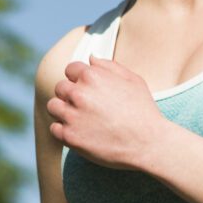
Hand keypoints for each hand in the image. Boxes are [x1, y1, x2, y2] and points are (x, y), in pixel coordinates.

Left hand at [46, 58, 166, 170]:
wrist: (148, 143)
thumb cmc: (143, 110)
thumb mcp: (133, 80)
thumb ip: (109, 66)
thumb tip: (90, 58)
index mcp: (92, 76)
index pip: (70, 69)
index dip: (79, 78)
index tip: (88, 89)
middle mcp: (79, 94)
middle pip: (60, 88)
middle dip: (70, 94)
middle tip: (86, 106)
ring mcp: (72, 116)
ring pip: (53, 106)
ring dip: (63, 111)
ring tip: (80, 118)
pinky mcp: (69, 136)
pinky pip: (54, 128)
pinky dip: (64, 131)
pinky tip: (80, 132)